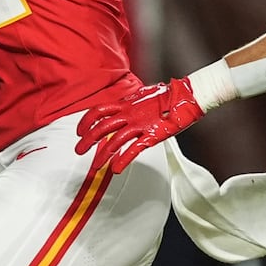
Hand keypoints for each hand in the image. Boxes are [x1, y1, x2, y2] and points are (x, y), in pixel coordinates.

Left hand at [74, 78, 204, 172]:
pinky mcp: (152, 135)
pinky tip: (115, 170)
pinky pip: (134, 149)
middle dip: (88, 140)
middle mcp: (129, 113)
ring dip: (103, 154)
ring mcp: (140, 124)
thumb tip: (121, 108)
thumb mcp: (143, 98)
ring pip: (115, 141)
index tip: (79, 131)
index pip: (99, 111)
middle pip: (102, 127)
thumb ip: (130, 105)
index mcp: (126, 103)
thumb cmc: (167, 97)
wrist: (187, 96)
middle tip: (79, 150)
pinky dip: (123, 160)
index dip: (86, 121)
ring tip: (95, 166)